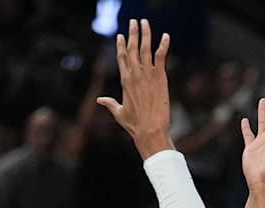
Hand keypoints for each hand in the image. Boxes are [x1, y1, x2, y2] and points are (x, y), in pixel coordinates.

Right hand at [96, 19, 172, 158]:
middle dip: (132, 33)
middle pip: (132, 49)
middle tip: (133, 21)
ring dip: (145, 34)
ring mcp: (148, 75)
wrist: (150, 130)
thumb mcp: (119, 113)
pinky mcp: (160, 77)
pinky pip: (161, 57)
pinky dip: (164, 45)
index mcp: (124, 81)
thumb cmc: (135, 125)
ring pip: (145, 49)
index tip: (120, 35)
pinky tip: (166, 36)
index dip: (121, 45)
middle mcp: (135, 75)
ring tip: (145, 22)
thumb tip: (98, 100)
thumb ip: (109, 103)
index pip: (121, 58)